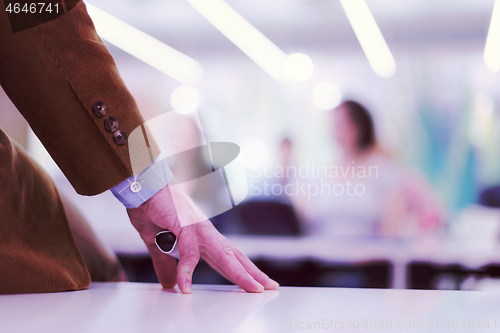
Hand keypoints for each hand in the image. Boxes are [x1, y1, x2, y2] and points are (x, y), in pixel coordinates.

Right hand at [127, 184, 278, 293]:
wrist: (141, 184)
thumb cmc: (150, 207)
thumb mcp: (156, 243)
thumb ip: (165, 263)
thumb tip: (171, 284)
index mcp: (200, 236)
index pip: (227, 257)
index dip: (242, 271)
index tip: (256, 283)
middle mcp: (204, 232)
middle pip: (234, 256)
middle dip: (252, 273)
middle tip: (271, 287)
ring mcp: (197, 228)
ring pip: (223, 255)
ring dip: (238, 273)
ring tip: (252, 289)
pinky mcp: (184, 225)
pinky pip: (188, 252)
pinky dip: (186, 271)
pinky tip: (185, 287)